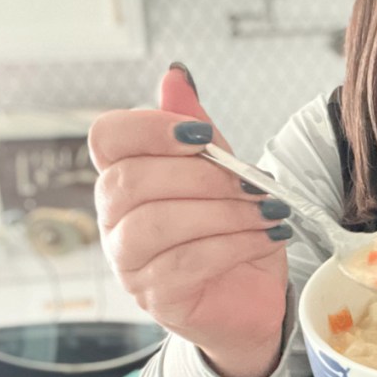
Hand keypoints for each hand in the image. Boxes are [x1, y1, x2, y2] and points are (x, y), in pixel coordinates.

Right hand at [89, 65, 290, 376]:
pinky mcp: (157, 297)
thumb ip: (198, 132)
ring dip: (224, 211)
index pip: (107, 138)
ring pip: (159, 223)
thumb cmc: (232, 235)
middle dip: (202, 175)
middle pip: (133, 180)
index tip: (203, 136)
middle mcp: (115, 221)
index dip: (150, 128)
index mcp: (124, 179)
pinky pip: (188, 262)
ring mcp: (129, 263)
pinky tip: (268, 236)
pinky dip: (235, 244)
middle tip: (252, 180)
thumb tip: (175, 75)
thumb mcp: (223, 175)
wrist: (251, 300)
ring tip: (269, 210)